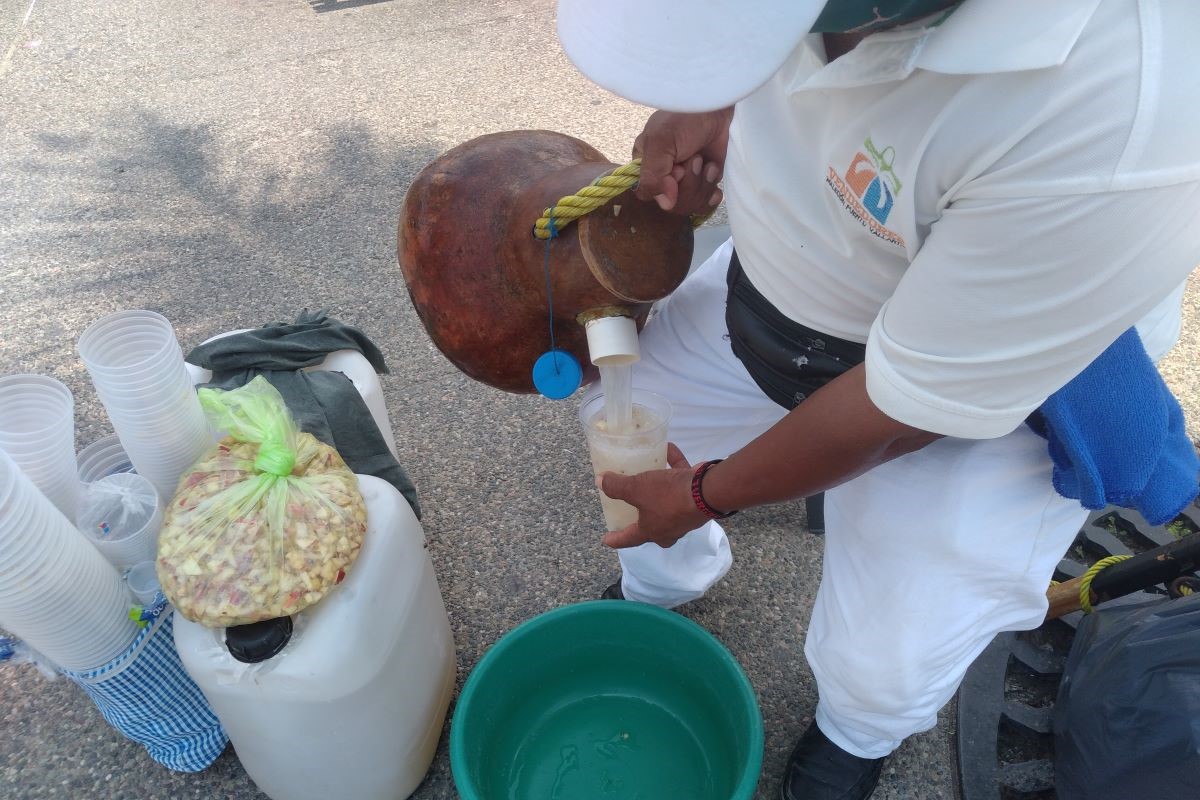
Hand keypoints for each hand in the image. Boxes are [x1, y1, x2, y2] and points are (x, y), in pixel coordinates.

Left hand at [597, 443, 711, 548]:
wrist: (708, 491)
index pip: (629, 539)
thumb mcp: (637, 489)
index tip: (606, 540)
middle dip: (644, 520)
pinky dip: (674, 466)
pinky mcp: (696, 498)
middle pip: (653, 527)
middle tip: (634, 512)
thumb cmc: (668, 496)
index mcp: (652, 531)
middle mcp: (669, 528)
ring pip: (667, 503)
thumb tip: (599, 482)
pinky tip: (668, 448)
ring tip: (649, 474)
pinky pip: (680, 481)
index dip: (616, 539)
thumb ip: (616, 487)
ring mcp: (684, 515)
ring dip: (658, 488)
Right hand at [633, 108, 732, 215]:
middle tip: (696, 160)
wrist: (717, 108)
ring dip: (702, 183)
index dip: (666, 188)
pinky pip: (704, 203)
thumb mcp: (661, 143)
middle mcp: (663, 176)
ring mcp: (685, 180)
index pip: (650, 194)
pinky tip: (713, 174)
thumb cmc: (684, 120)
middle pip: (672, 204)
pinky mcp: (704, 182)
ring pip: (690, 204)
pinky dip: (711, 192)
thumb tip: (666, 205)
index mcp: (645, 165)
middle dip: (688, 184)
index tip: (677, 171)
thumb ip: (654, 176)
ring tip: (706, 162)